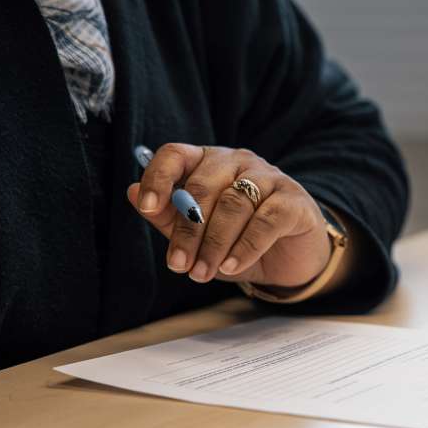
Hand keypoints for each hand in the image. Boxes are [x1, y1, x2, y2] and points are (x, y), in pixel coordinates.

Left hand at [127, 144, 330, 286]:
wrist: (290, 260)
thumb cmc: (239, 242)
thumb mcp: (199, 236)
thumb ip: (168, 217)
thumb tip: (133, 193)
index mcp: (209, 162)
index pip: (177, 154)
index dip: (159, 178)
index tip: (147, 207)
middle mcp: (238, 162)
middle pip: (204, 186)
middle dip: (187, 230)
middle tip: (178, 265)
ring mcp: (270, 178)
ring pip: (234, 204)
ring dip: (213, 244)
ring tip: (203, 274)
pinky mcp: (294, 201)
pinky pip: (265, 220)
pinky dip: (245, 246)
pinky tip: (231, 267)